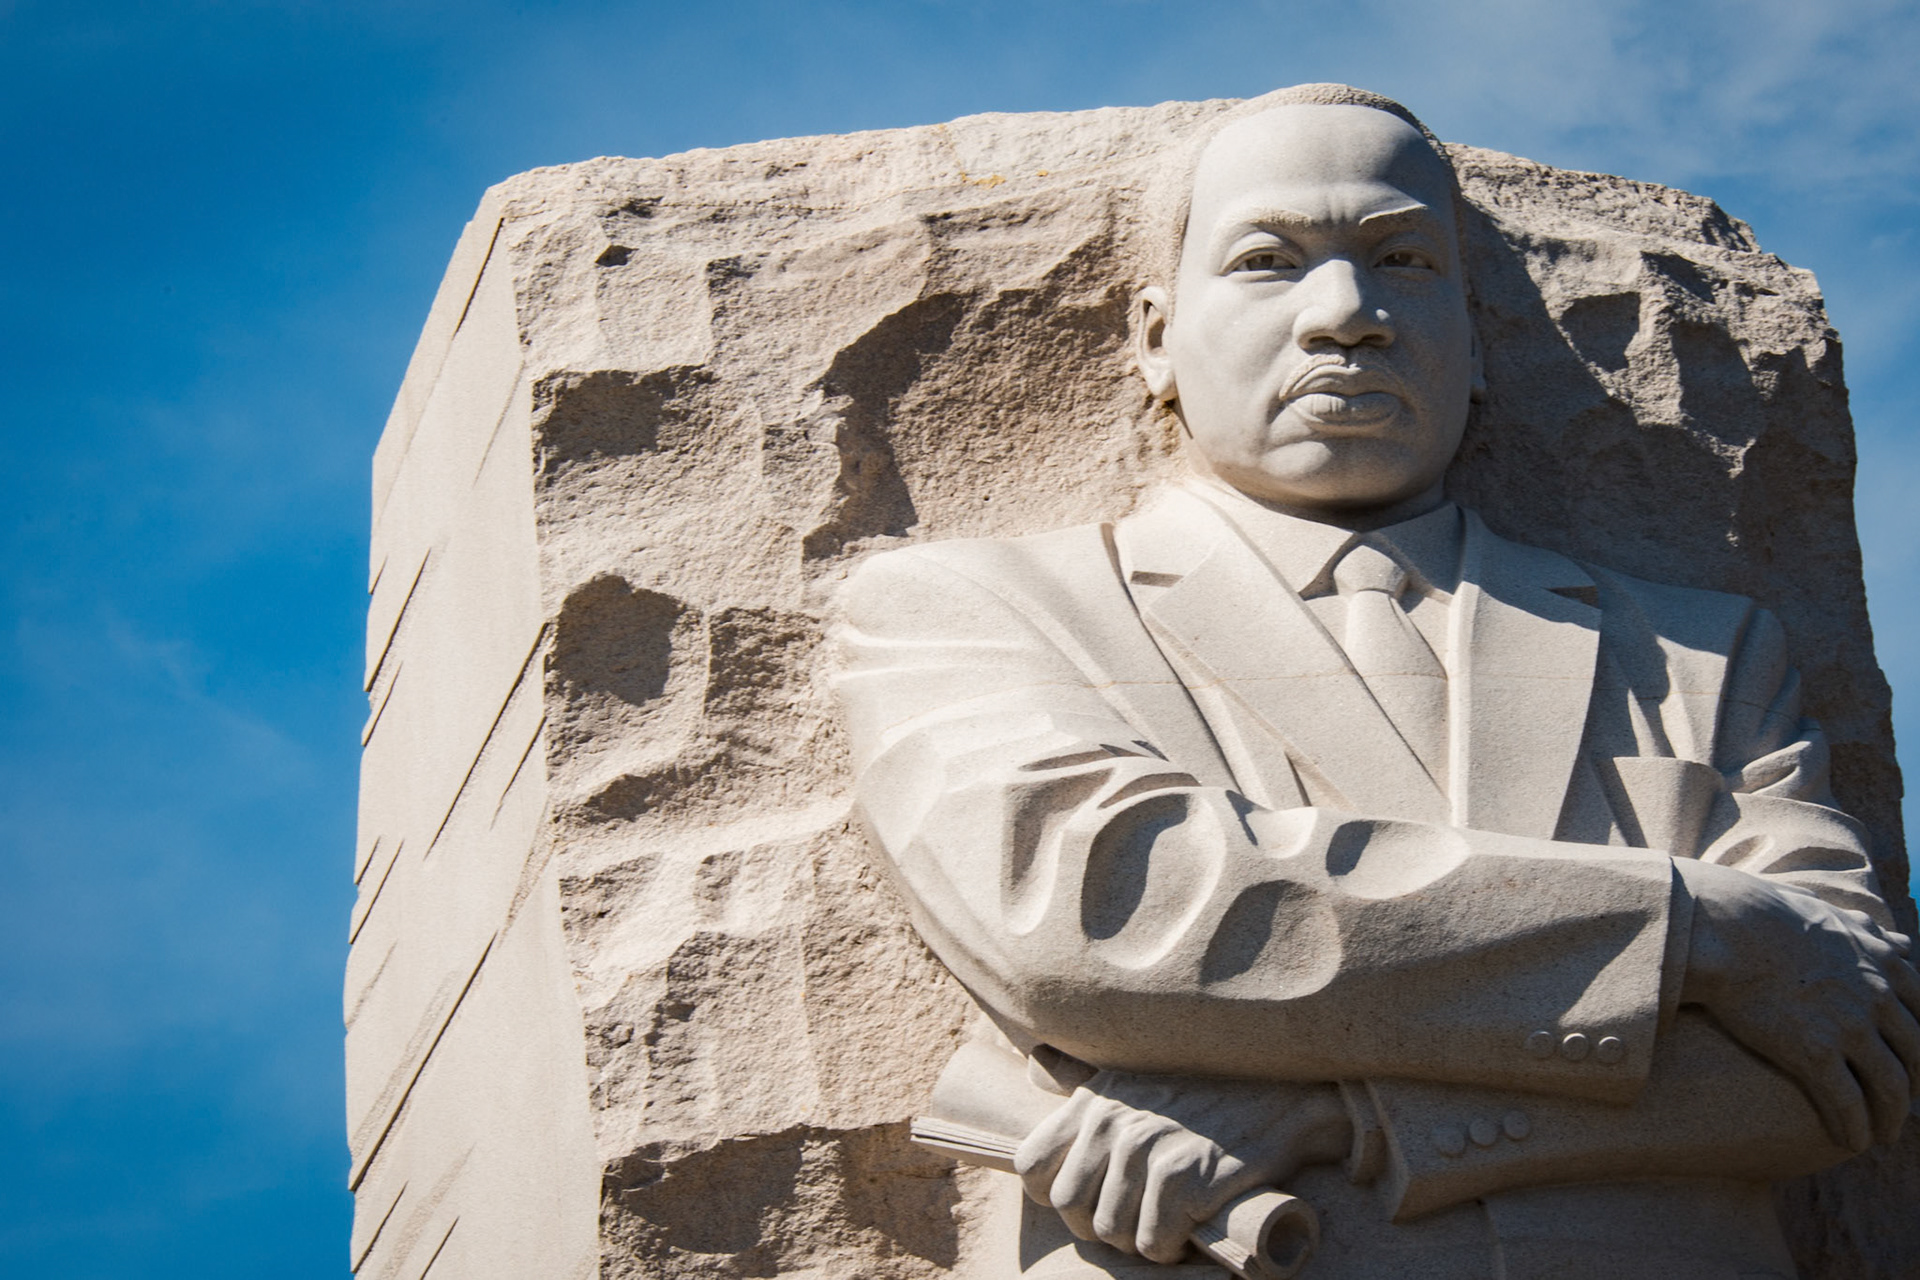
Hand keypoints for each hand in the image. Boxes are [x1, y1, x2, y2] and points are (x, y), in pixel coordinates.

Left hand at [1012, 1071, 1347, 1263]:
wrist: (1280, 1100)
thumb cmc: (1204, 1095)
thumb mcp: (1132, 1076)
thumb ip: (1081, 1077)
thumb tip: (1036, 1059)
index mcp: (1093, 1101)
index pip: (1033, 1166)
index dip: (1055, 1196)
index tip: (1091, 1200)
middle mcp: (1113, 1121)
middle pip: (1069, 1207)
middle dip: (1098, 1225)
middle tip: (1134, 1220)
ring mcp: (1148, 1149)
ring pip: (1111, 1231)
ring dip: (1137, 1241)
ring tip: (1164, 1224)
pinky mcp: (1184, 1178)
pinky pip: (1152, 1243)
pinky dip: (1168, 1249)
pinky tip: (1187, 1231)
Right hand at [1677, 858, 1919, 1150]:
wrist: (1723, 926)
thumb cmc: (1766, 913)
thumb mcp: (1832, 914)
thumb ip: (1870, 932)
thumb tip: (1899, 942)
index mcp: (1885, 964)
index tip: (1913, 1065)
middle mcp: (1877, 998)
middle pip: (1914, 1056)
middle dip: (1913, 1087)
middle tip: (1900, 1105)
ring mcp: (1849, 1027)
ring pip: (1889, 1087)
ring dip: (1891, 1118)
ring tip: (1883, 1136)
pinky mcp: (1814, 1051)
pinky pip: (1847, 1102)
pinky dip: (1856, 1128)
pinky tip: (1851, 1141)